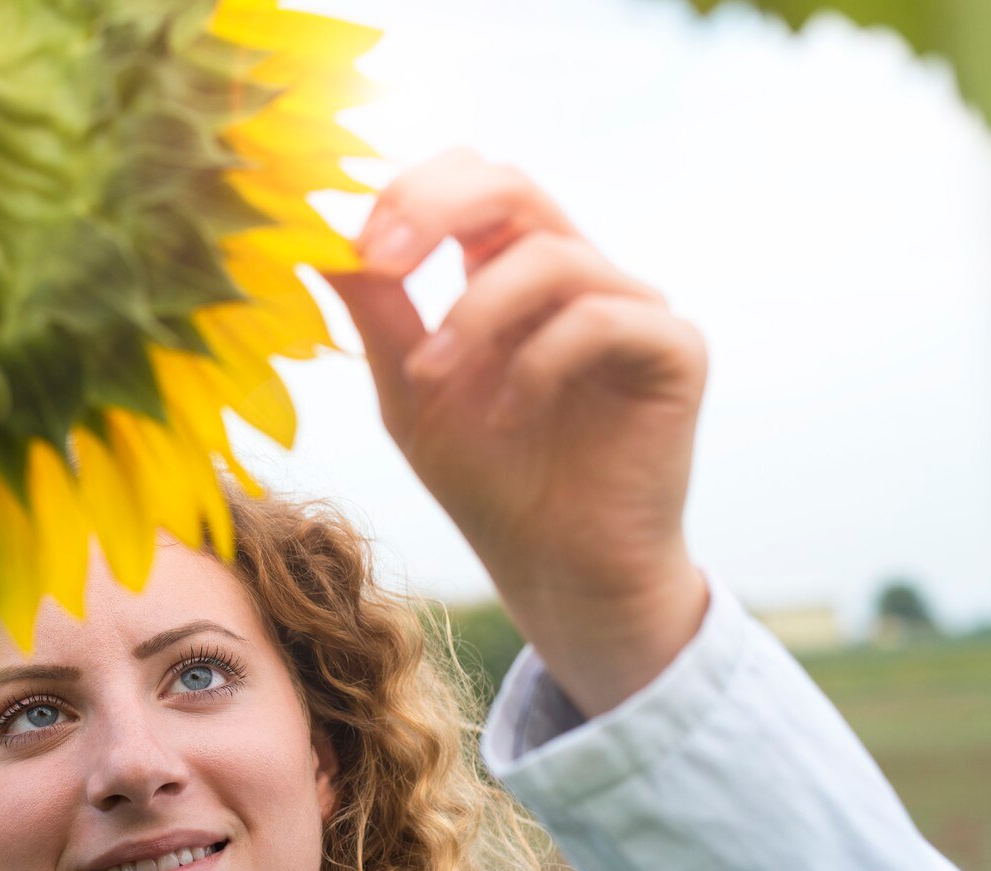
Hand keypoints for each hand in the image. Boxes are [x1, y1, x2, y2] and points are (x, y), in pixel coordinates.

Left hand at [320, 147, 710, 715]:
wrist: (560, 572)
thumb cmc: (490, 482)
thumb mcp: (412, 392)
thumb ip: (378, 312)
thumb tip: (316, 236)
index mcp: (512, 270)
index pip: (467, 179)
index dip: (406, 193)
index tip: (351, 246)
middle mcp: (578, 273)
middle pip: (512, 184)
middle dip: (435, 210)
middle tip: (380, 259)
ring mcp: (632, 305)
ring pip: (552, 253)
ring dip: (473, 312)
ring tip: (429, 377)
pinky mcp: (674, 351)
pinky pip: (601, 318)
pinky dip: (538, 361)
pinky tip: (508, 416)